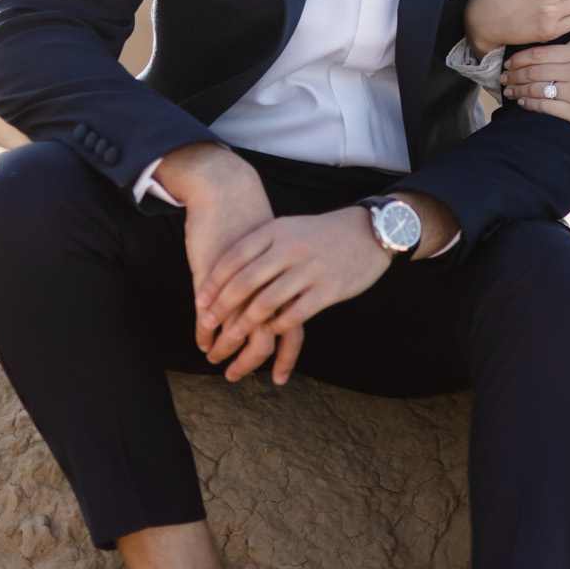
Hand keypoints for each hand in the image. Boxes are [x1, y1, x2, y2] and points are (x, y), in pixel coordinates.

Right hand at [154, 143, 283, 366]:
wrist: (229, 194)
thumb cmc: (253, 229)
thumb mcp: (274, 261)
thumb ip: (278, 290)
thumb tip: (280, 318)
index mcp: (288, 283)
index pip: (293, 329)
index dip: (286, 357)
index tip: (277, 378)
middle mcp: (269, 287)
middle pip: (265, 337)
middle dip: (249, 362)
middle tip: (235, 376)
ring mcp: (241, 284)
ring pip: (236, 331)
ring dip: (225, 351)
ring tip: (215, 361)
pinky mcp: (214, 279)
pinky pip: (209, 317)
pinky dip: (204, 334)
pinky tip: (201, 342)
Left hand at [194, 208, 390, 383]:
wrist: (370, 231)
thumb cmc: (321, 233)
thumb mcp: (288, 228)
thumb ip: (260, 246)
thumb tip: (224, 272)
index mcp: (276, 231)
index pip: (234, 258)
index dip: (214, 282)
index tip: (200, 301)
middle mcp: (291, 248)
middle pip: (245, 282)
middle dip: (221, 308)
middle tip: (207, 325)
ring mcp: (310, 269)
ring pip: (266, 303)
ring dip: (244, 326)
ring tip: (231, 340)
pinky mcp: (329, 289)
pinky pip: (294, 315)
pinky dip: (276, 329)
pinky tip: (268, 337)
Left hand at [502, 22, 569, 146]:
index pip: (543, 52)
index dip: (522, 57)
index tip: (510, 61)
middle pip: (535, 69)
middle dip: (514, 73)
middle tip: (502, 76)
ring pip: (537, 88)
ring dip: (518, 89)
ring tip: (508, 90)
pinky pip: (546, 107)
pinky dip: (530, 104)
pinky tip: (523, 103)